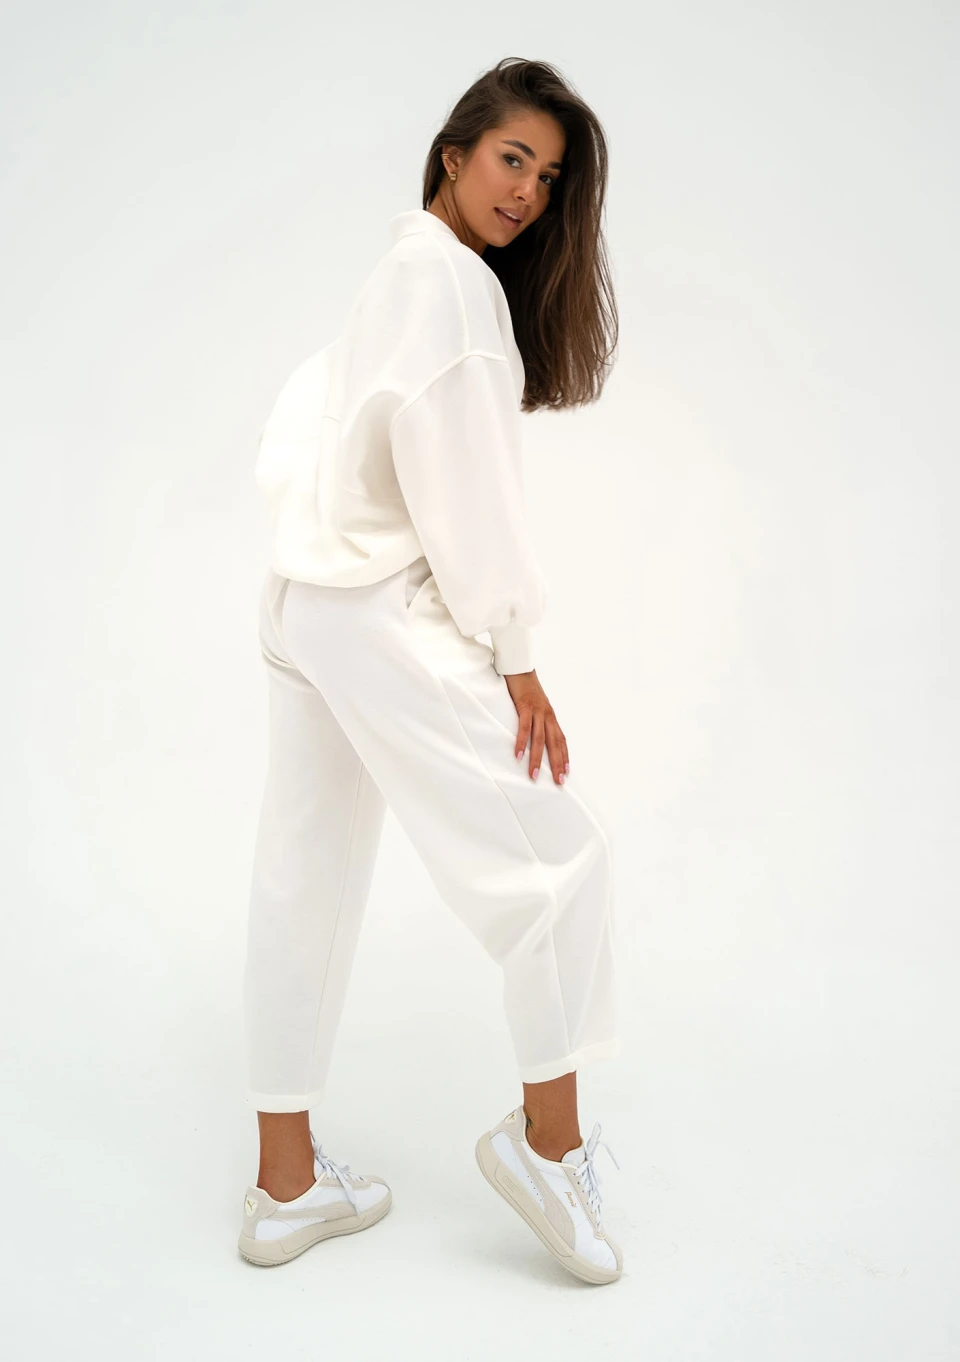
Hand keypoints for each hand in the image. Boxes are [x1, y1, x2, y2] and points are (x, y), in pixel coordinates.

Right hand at [504, 670, 568, 785]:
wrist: (520, 665)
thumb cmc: (526, 686)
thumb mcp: (535, 704)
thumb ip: (537, 718)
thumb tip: (534, 733)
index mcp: (550, 716)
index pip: (561, 739)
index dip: (564, 756)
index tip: (566, 772)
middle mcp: (547, 715)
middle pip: (555, 743)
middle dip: (557, 764)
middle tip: (558, 782)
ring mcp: (537, 711)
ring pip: (539, 739)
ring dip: (537, 759)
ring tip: (534, 775)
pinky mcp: (525, 706)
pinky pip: (524, 728)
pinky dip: (521, 742)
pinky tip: (519, 755)